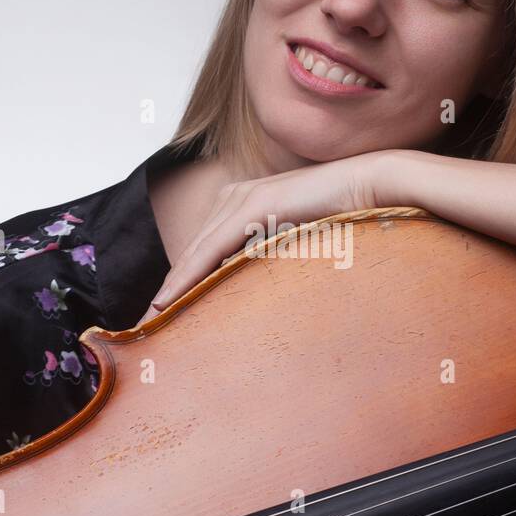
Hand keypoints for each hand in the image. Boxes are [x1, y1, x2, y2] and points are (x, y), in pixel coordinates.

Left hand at [136, 150, 393, 323]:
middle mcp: (233, 197)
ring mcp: (240, 198)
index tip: (159, 318)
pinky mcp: (252, 204)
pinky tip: (169, 301)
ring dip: (171, 290)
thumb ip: (268, 260)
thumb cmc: (342, 221)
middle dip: (168, 291)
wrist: (371, 187)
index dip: (179, 285)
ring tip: (151, 323)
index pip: (201, 252)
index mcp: (241, 204)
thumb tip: (252, 295)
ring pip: (194, 254)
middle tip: (145, 328)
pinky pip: (211, 249)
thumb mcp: (294, 244)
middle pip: (190, 253)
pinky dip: (188, 276)